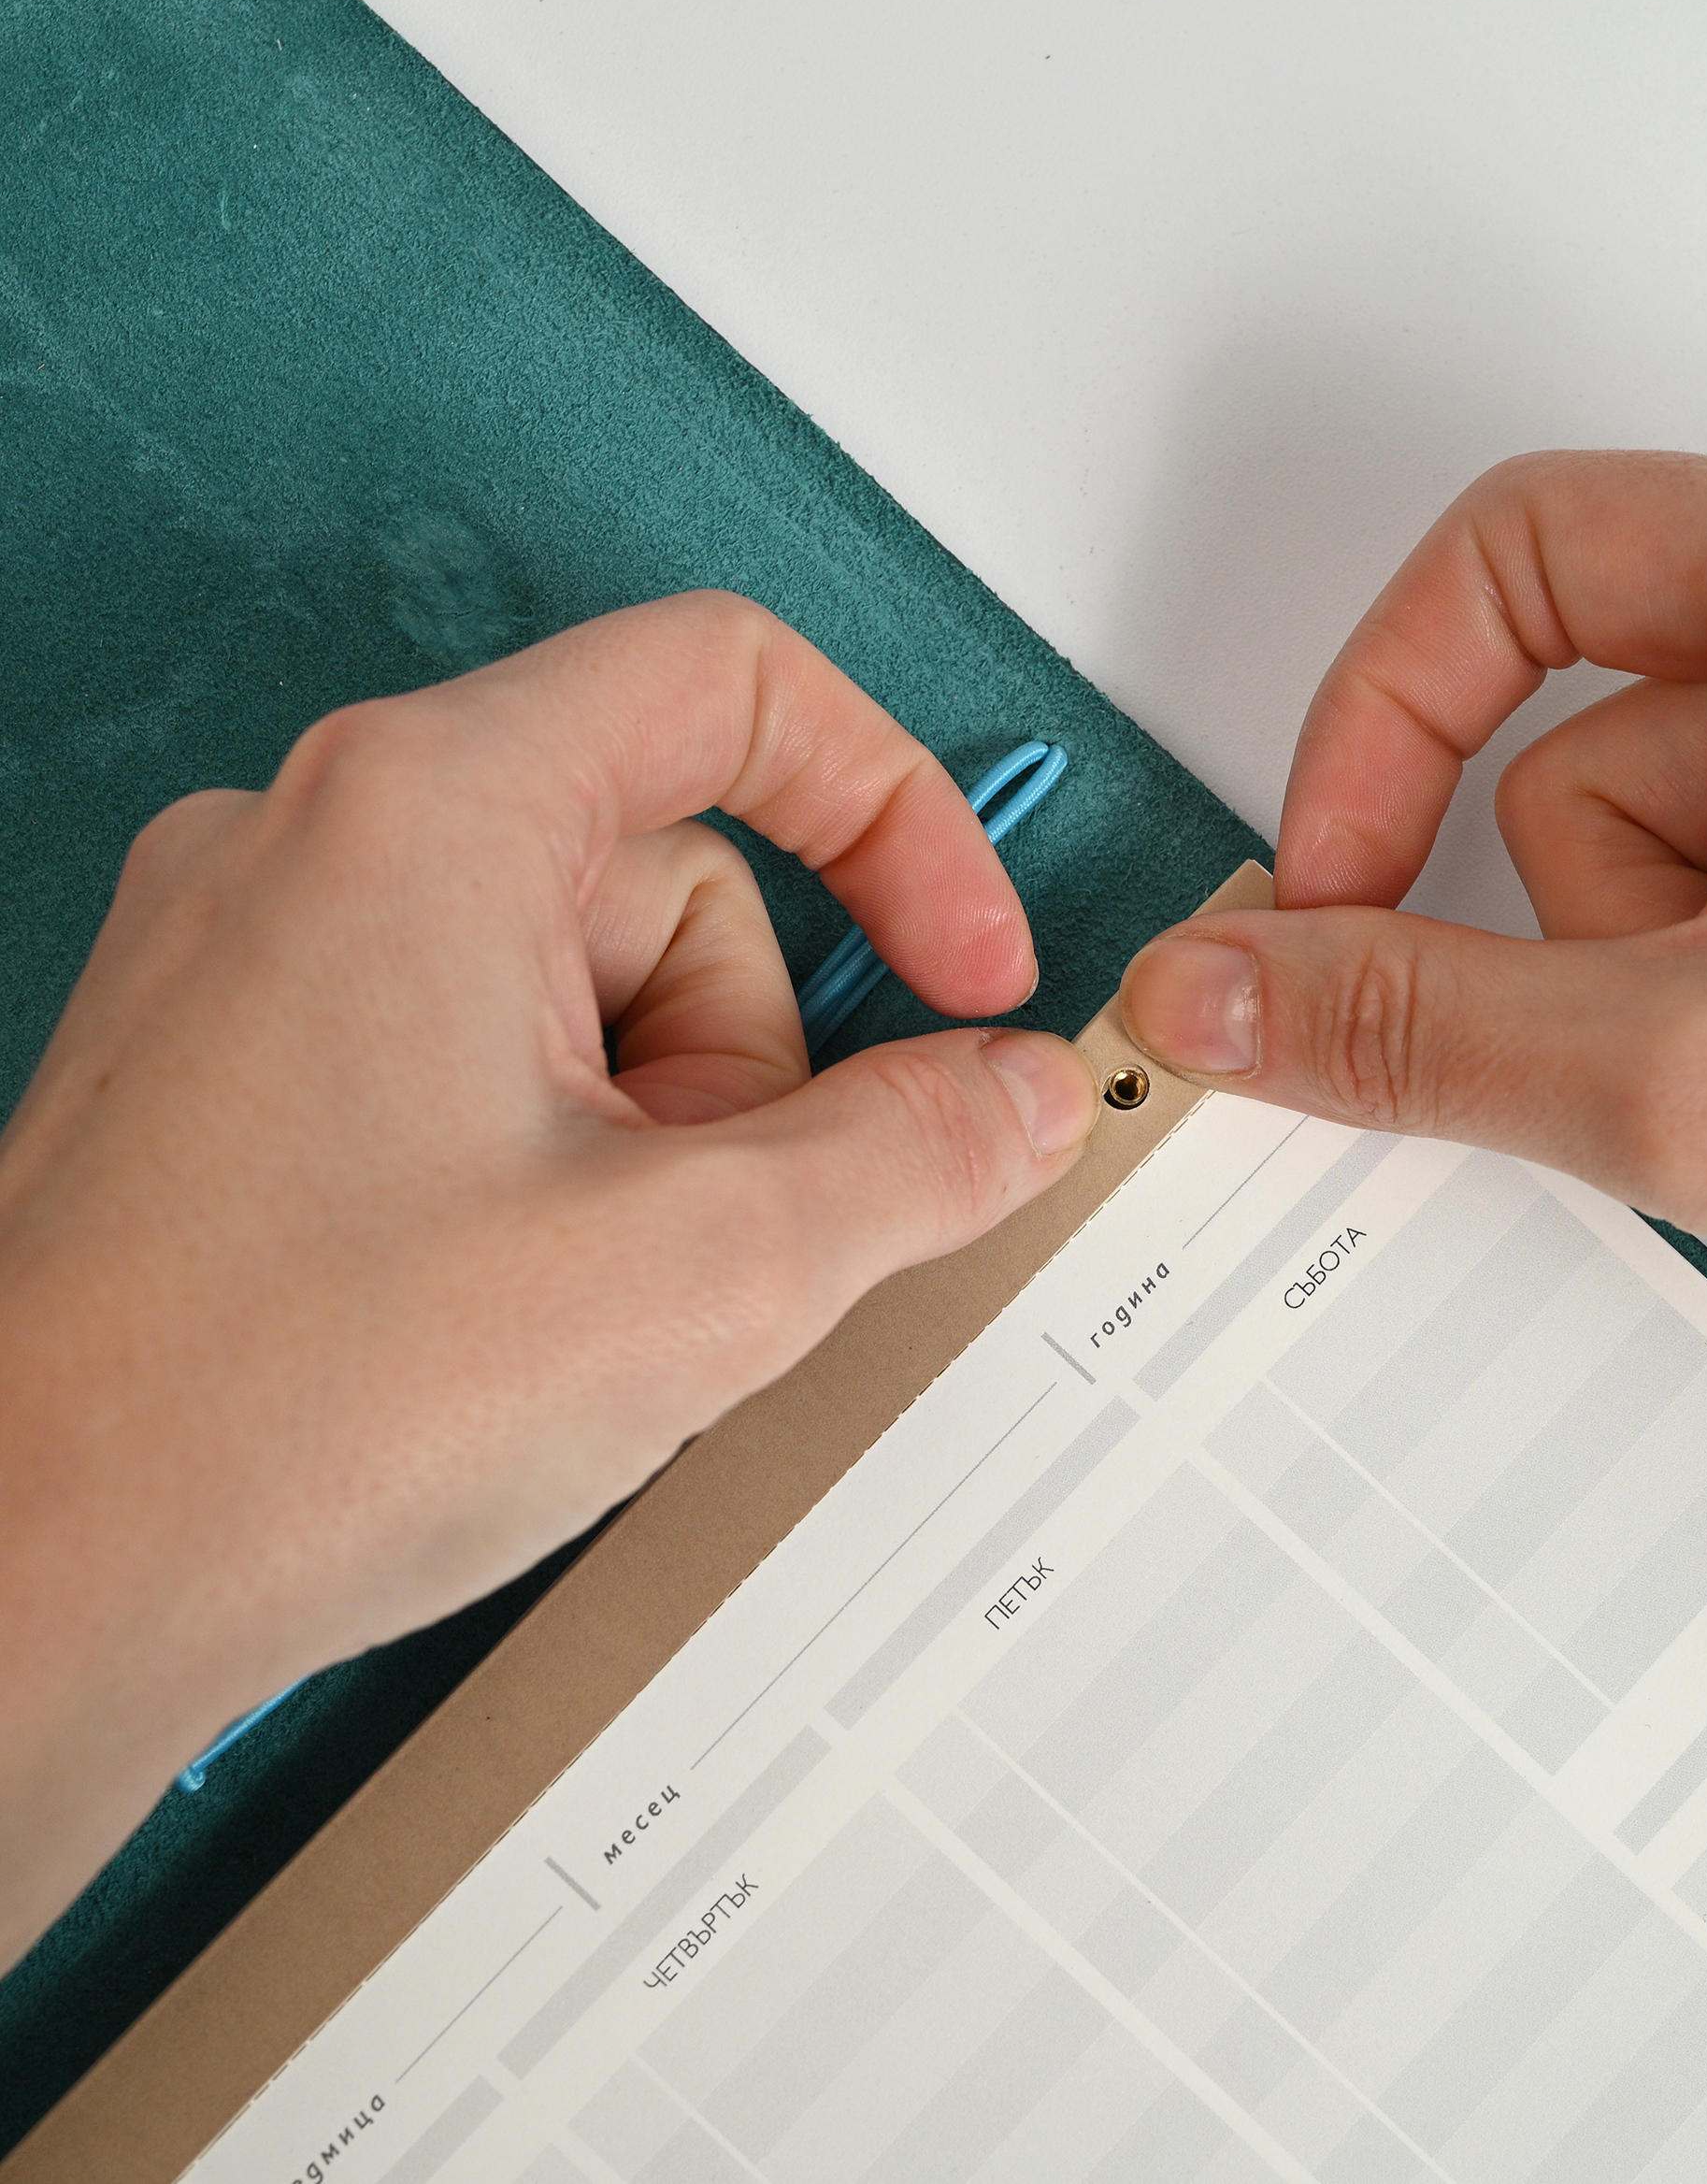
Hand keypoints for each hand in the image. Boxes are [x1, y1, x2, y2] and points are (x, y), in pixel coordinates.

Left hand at [0, 593, 1095, 1962]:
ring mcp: (261, 969)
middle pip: (669, 882)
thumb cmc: (275, 1415)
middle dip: (737, 1070)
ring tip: (572, 1306)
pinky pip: (478, 1072)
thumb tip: (1020, 1092)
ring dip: (645, 1149)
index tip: (967, 971)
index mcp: (426, 812)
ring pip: (579, 999)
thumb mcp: (705, 1274)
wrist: (15, 1608)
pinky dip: (549, 1180)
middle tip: (691, 1240)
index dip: (900, 814)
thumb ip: (917, 1154)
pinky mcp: (239, 1082)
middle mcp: (318, 849)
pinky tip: (501, 1324)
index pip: (732, 684)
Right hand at [1121, 453, 1706, 1638]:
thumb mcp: (1685, 1083)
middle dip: (1588, 924)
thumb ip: (1408, 1025)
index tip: (1328, 880)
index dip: (1382, 713)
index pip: (1525, 549)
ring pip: (1664, 845)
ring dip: (1665, 992)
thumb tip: (1224, 984)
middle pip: (1589, 728)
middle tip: (1681, 1044)